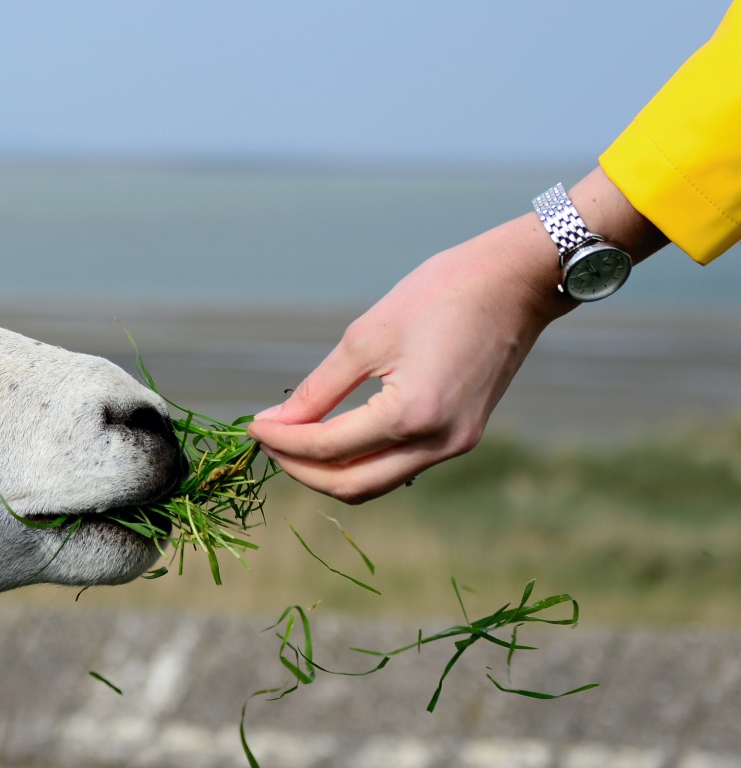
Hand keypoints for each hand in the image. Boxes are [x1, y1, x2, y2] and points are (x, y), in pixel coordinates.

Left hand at [247, 168, 662, 502]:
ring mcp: (455, 445)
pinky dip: (361, 460)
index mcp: (413, 415)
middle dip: (299, 469)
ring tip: (294, 440)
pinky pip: (399, 467)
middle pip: (350, 485)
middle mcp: (439, 443)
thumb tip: (275, 423)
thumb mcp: (366, 337)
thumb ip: (317, 389)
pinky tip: (335, 436)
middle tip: (268, 441)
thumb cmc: (441, 295)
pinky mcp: (462, 437)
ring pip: (375, 483)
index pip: (327, 448)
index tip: (251, 427)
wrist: (516, 282)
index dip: (281, 442)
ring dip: (329, 471)